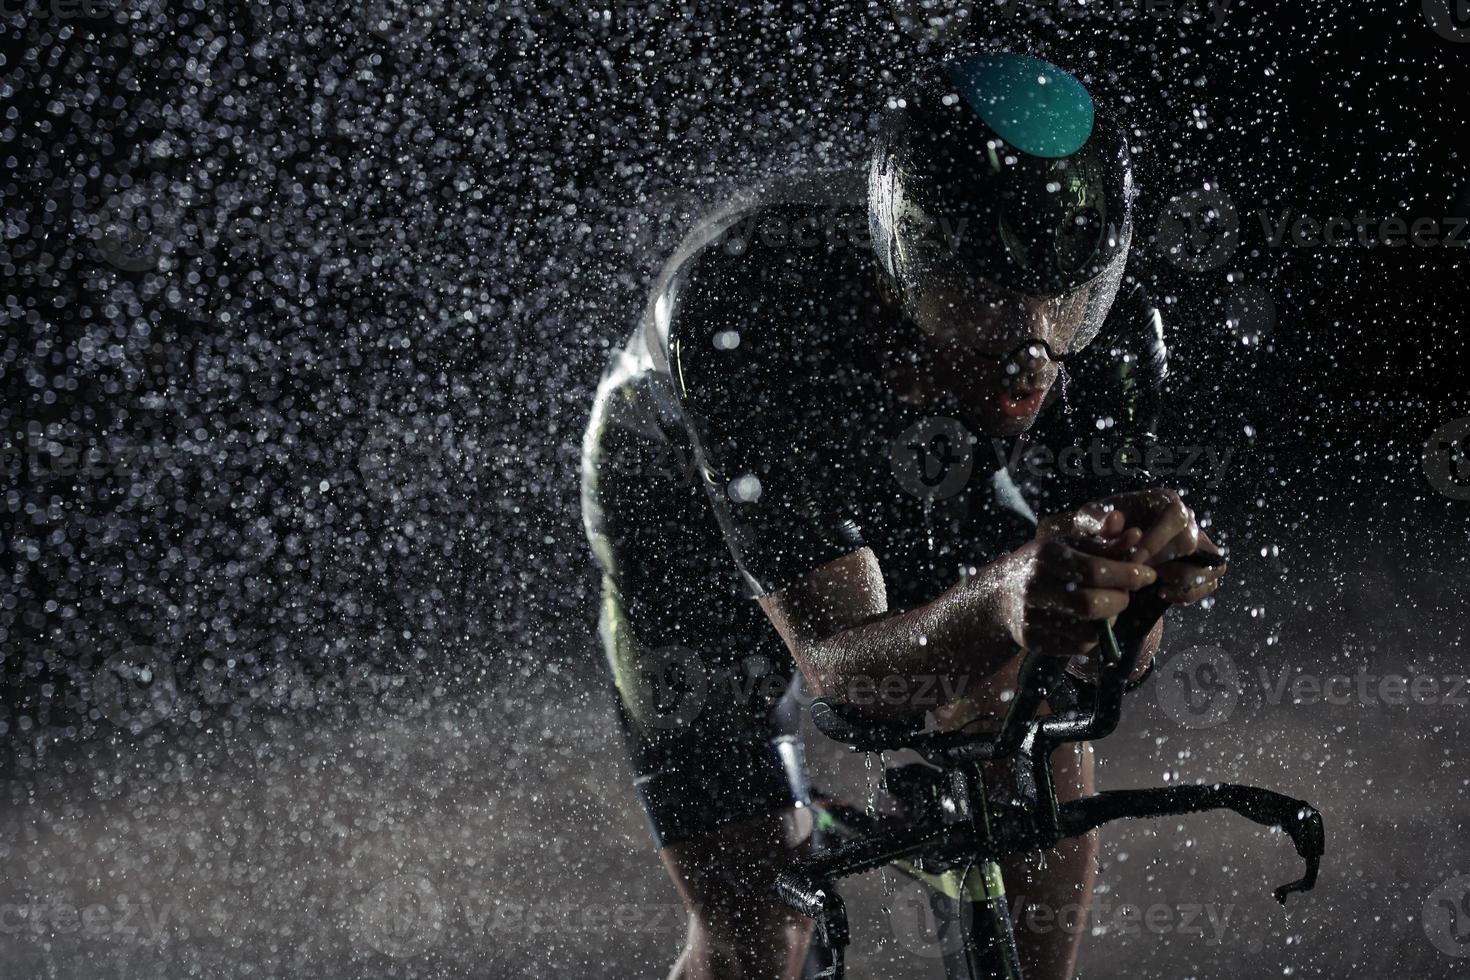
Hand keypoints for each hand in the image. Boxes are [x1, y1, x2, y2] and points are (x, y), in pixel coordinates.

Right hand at [1003, 506, 1158, 655]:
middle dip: (1120, 601)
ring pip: (1088, 630)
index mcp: (1045, 555)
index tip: (1148, 575)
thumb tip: (1136, 536)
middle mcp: (1034, 586)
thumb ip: (1104, 541)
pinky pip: (1078, 646)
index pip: (1095, 569)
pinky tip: (1090, 622)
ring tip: (1108, 607)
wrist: (999, 594)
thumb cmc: (1044, 564)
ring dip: (1109, 621)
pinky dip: (1094, 637)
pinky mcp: (1032, 640)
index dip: (1128, 574)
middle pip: (1092, 604)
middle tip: (1126, 595)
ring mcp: (1031, 616)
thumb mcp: (1069, 544)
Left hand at [1090, 488, 1228, 604]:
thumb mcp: (1093, 519)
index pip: (1175, 516)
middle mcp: (1188, 519)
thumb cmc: (1101, 526)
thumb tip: (1121, 526)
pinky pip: (1210, 582)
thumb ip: (1102, 523)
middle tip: (1138, 574)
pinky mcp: (1202, 565)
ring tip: (1154, 584)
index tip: (1134, 559)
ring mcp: (1199, 542)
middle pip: (1189, 541)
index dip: (1157, 540)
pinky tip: (1161, 593)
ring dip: (1180, 579)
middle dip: (1162, 563)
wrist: (1109, 542)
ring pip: (1209, 563)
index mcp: (1164, 501)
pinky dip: (1188, 593)